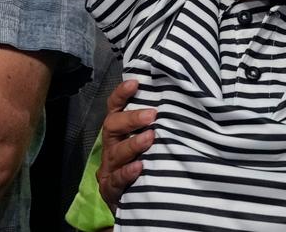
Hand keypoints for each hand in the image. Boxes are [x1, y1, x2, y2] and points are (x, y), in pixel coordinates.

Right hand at [96, 79, 156, 212]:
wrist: (132, 204)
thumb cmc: (145, 166)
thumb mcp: (148, 143)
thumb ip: (154, 127)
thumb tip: (176, 104)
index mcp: (118, 133)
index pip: (115, 109)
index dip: (121, 94)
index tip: (135, 83)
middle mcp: (111, 147)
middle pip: (112, 126)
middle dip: (131, 119)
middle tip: (152, 114)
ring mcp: (109, 168)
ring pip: (116, 152)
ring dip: (133, 144)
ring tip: (150, 138)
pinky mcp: (111, 189)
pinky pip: (116, 179)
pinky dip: (127, 172)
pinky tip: (139, 167)